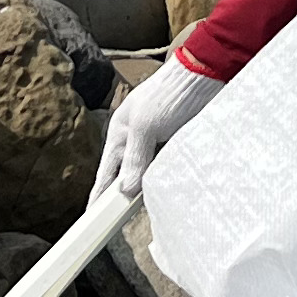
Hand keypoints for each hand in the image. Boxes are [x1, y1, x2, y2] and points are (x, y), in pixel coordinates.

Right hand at [98, 55, 223, 205]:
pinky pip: (166, 167)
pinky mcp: (177, 142)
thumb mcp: (146, 125)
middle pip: (124, 175)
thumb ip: (135, 157)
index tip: (90, 218)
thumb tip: (124, 190)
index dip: (98, 196)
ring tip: (139, 214)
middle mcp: (135, 139)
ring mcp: (156, 141)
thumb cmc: (170, 94)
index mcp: (120, 132)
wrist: (205, 73)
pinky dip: (165, 180)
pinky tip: (167, 193)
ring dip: (145, 190)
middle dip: (120, 198)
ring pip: (146, 174)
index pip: (105, 173)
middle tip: (114, 224)